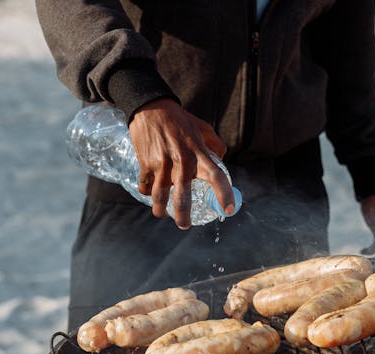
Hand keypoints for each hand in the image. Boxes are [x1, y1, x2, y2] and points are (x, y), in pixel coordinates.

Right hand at [128, 98, 234, 229]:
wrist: (151, 107)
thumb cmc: (180, 119)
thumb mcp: (203, 128)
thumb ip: (215, 144)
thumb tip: (221, 159)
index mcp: (199, 152)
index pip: (216, 175)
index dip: (223, 194)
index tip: (227, 210)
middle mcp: (182, 160)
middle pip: (184, 194)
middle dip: (183, 214)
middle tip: (185, 225)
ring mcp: (163, 162)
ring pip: (161, 195)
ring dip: (160, 209)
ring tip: (161, 214)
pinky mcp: (146, 162)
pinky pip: (146, 184)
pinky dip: (147, 191)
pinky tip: (149, 193)